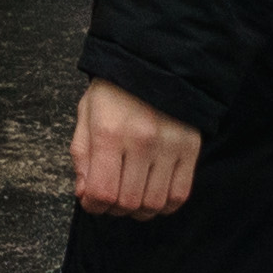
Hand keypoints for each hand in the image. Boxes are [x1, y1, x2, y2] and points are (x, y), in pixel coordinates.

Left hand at [72, 78, 202, 217]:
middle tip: (111, 199)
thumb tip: (85, 195)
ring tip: (132, 197)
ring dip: (139, 210)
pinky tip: (153, 195)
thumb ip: (82, 156)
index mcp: (109, 132)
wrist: (154, 62)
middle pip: (127, 202)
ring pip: (154, 203)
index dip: (93, 206)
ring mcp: (169, 146)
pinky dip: (165, 205)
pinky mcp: (190, 148)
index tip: (92, 201)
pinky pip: (179, 194)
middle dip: (114, 210)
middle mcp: (141, 141)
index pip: (102, 192)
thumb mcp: (86, 115)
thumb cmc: (115, 90)